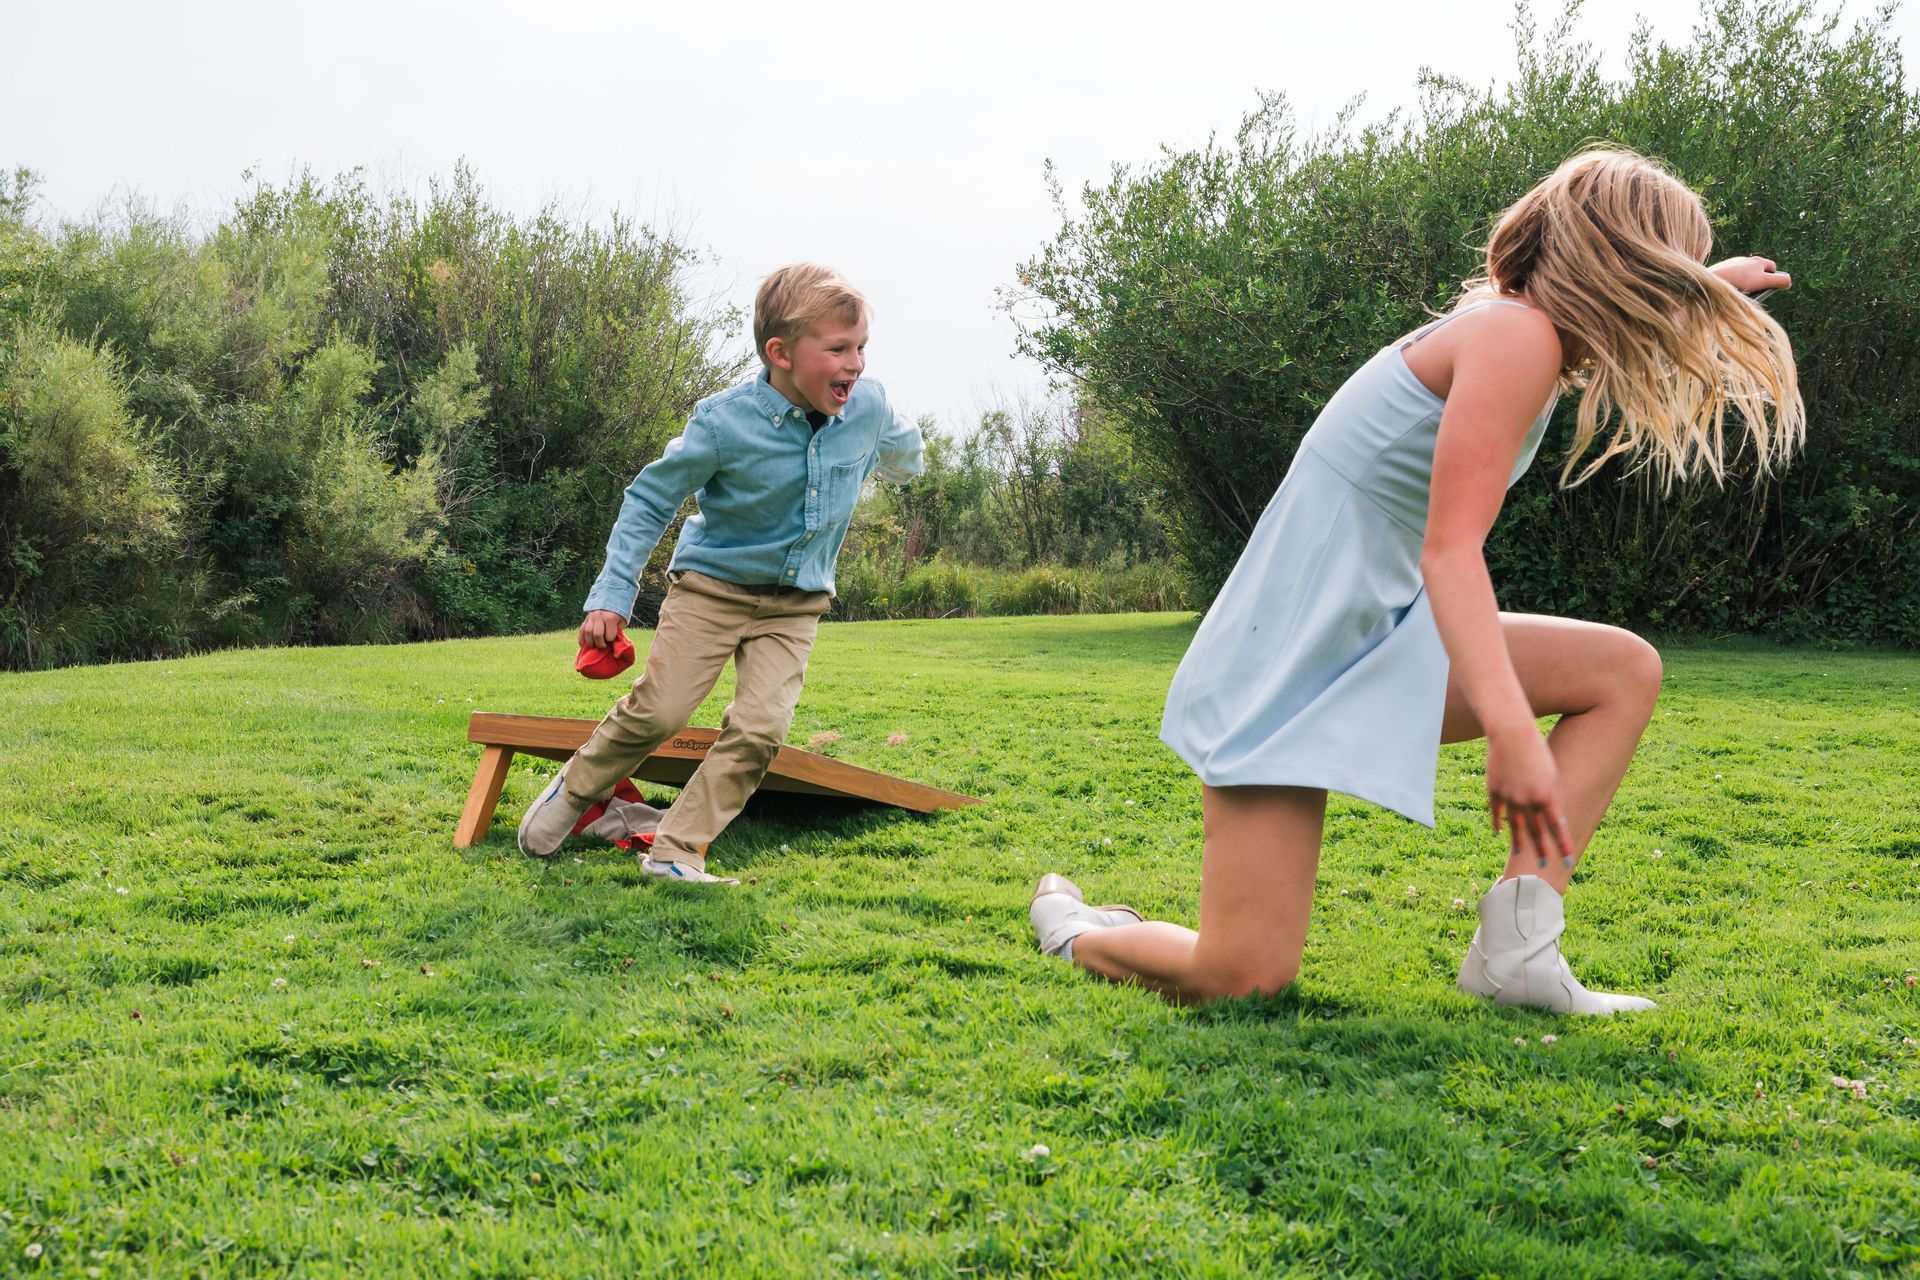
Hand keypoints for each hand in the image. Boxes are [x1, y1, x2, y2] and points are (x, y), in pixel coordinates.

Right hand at [579, 610, 624, 648]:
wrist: (610, 603)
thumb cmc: (618, 616)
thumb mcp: (621, 623)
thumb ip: (617, 632)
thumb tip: (612, 644)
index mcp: (610, 618)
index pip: (609, 636)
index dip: (611, 641)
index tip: (612, 642)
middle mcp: (599, 616)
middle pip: (597, 635)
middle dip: (600, 644)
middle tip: (603, 646)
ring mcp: (591, 617)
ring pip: (587, 633)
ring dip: (590, 642)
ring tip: (595, 646)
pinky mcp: (585, 619)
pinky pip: (581, 631)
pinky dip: (581, 640)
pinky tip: (584, 645)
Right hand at [1484, 725, 1575, 868]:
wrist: (1511, 733)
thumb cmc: (1537, 750)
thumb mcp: (1551, 775)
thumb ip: (1552, 798)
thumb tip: (1554, 820)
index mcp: (1547, 795)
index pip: (1557, 827)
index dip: (1563, 845)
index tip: (1568, 861)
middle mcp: (1528, 800)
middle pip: (1536, 831)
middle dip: (1542, 849)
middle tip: (1545, 865)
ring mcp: (1509, 796)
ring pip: (1515, 825)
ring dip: (1520, 841)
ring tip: (1521, 854)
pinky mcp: (1494, 790)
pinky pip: (1497, 812)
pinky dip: (1498, 822)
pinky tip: (1499, 832)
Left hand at [1709, 255, 1791, 296]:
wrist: (1713, 279)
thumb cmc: (1740, 280)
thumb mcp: (1764, 281)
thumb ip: (1780, 281)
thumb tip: (1788, 282)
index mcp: (1758, 261)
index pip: (1772, 268)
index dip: (1775, 278)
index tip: (1773, 288)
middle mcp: (1746, 260)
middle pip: (1758, 272)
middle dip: (1759, 283)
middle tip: (1756, 294)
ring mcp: (1732, 265)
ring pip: (1744, 276)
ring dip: (1746, 285)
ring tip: (1743, 296)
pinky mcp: (1721, 271)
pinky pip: (1731, 279)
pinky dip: (1733, 285)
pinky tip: (1730, 294)